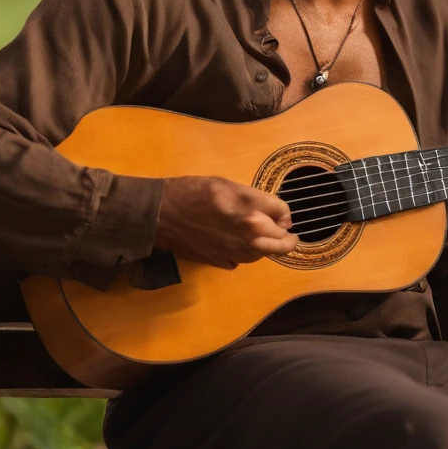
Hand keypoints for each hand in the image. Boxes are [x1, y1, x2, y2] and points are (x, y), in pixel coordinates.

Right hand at [154, 175, 298, 269]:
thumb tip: (282, 216)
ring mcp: (236, 254)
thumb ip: (259, 200)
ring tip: (256, 232)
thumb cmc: (194, 192)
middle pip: (284, 245)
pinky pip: (243, 260)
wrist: (161, 214)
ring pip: (265, 254)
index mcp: (252, 216)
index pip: (286, 216)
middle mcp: (249, 240)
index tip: (279, 212)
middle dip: (286, 237)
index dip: (284, 212)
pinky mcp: (223, 263)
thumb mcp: (230, 186)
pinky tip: (233, 239)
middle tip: (284, 231)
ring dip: (266, 244)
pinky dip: (244, 252)